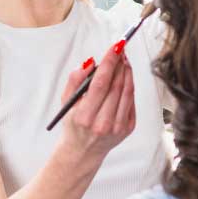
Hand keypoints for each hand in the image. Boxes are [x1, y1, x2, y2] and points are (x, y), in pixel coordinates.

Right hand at [57, 43, 136, 163]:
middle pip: (116, 86)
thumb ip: (75, 81)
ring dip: (127, 72)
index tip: (115, 47)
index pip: (100, 84)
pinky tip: (124, 77)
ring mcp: (118, 127)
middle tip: (120, 50)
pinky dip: (129, 86)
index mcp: (85, 116)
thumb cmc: (74, 124)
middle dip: (119, 64)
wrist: (83, 151)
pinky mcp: (128, 128)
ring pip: (127, 92)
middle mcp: (103, 123)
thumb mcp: (66, 102)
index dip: (109, 63)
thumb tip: (90, 62)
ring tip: (123, 60)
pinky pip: (131, 101)